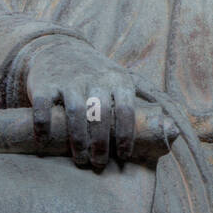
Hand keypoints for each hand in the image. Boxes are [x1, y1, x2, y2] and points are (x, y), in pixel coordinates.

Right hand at [24, 38, 135, 170]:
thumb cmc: (96, 74)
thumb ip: (138, 99)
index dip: (126, 135)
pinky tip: (44, 142)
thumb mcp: (119, 78)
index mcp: (117, 80)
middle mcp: (94, 78)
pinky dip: (42, 126)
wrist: (60, 49)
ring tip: (81, 159)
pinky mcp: (45, 83)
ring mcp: (69, 80)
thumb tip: (170, 128)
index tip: (123, 155)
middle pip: (101, 115)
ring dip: (78, 140)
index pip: (126, 109)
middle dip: (101, 144)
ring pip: (76, 113)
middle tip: (98, 164)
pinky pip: (43, 107)